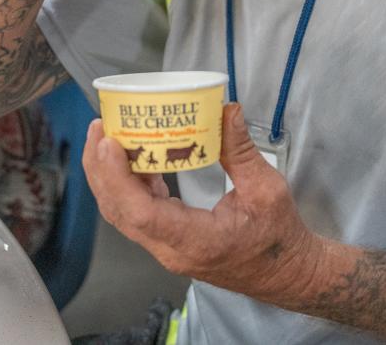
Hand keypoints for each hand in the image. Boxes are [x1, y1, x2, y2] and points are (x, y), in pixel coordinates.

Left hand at [83, 103, 320, 301]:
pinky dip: (127, 184)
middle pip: (119, 211)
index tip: (109, 143)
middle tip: (99, 127)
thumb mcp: (267, 189)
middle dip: (101, 169)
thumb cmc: (279, 238)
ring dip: (108, 175)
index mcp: (195, 241)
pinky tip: (132, 157)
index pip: (142, 213)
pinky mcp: (169, 241)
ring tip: (106, 136)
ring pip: (123, 213)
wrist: (286, 274)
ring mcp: (167, 248)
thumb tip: (226, 111)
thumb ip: (241, 150)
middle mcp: (172, 249)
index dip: (117, 177)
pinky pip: (136, 213)